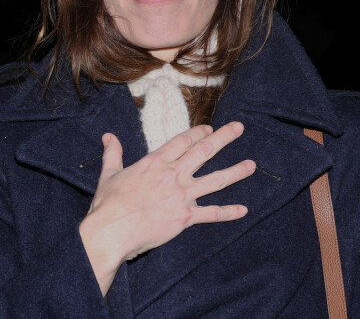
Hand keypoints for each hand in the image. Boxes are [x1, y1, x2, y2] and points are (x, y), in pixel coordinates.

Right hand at [79, 122, 254, 294]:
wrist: (111, 231)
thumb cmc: (109, 203)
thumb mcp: (110, 173)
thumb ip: (113, 153)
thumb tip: (108, 136)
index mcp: (156, 161)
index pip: (183, 141)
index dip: (198, 133)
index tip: (209, 129)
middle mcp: (173, 174)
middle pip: (204, 151)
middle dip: (223, 138)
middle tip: (239, 128)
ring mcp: (181, 195)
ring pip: (215, 180)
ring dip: (235, 172)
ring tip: (251, 165)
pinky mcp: (185, 217)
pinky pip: (211, 213)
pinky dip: (228, 212)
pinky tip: (243, 210)